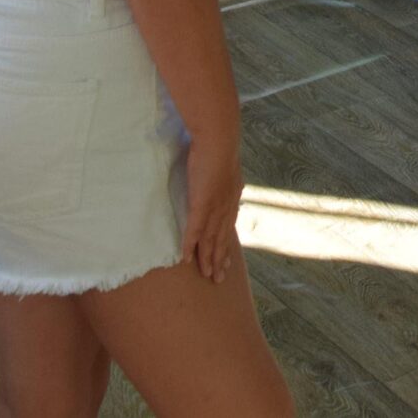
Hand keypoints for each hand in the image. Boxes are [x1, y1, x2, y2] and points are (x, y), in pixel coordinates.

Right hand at [180, 135, 244, 281]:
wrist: (218, 138)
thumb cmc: (218, 146)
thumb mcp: (223, 165)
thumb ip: (219, 177)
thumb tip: (214, 179)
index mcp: (231, 197)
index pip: (228, 227)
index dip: (227, 246)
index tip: (226, 260)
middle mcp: (226, 206)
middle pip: (222, 239)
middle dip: (220, 259)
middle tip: (218, 278)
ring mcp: (214, 207)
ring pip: (210, 240)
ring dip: (207, 259)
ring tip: (206, 275)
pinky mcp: (201, 204)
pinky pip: (194, 231)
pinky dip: (190, 246)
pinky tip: (186, 259)